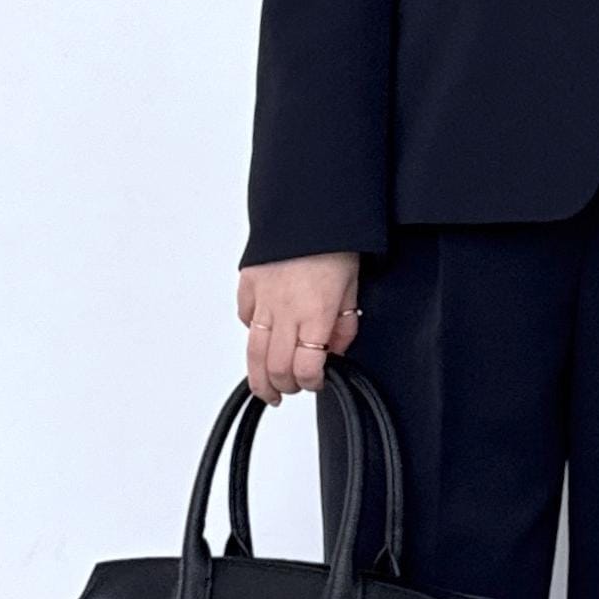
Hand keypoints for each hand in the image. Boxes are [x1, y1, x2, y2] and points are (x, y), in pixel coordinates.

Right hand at [236, 252, 363, 403]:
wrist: (309, 208)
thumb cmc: (335, 243)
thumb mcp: (352, 287)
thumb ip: (344, 323)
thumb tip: (335, 350)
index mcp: (316, 313)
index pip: (306, 367)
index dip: (311, 382)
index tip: (316, 381)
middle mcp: (286, 310)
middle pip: (277, 367)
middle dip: (285, 386)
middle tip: (291, 390)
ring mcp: (263, 299)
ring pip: (253, 352)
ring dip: (259, 377)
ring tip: (266, 390)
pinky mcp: (248, 285)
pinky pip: (246, 319)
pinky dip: (252, 333)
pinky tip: (261, 338)